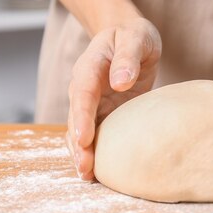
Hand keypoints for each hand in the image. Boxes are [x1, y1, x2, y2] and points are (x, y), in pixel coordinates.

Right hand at [66, 16, 161, 179]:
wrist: (129, 36)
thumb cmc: (134, 36)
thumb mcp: (136, 38)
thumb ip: (128, 57)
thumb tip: (121, 82)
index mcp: (90, 66)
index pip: (82, 92)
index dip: (82, 116)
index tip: (85, 138)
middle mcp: (84, 87)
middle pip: (76, 117)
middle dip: (78, 143)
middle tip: (85, 168)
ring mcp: (91, 102)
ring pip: (79, 129)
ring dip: (81, 152)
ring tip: (87, 176)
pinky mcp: (101, 112)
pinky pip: (92, 133)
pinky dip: (92, 150)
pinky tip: (96, 172)